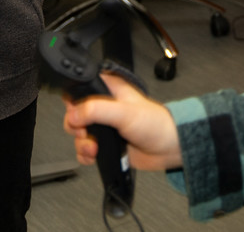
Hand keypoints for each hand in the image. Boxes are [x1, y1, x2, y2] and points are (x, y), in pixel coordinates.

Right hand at [62, 73, 182, 171]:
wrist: (169, 148)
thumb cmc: (156, 123)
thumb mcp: (124, 112)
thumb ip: (97, 110)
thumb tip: (74, 114)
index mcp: (109, 89)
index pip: (81, 88)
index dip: (74, 100)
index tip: (77, 113)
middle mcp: (104, 106)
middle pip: (75, 113)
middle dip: (76, 126)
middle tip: (85, 132)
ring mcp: (104, 126)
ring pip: (78, 133)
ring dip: (81, 143)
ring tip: (94, 147)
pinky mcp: (105, 143)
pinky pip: (85, 149)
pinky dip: (85, 154)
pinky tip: (94, 155)